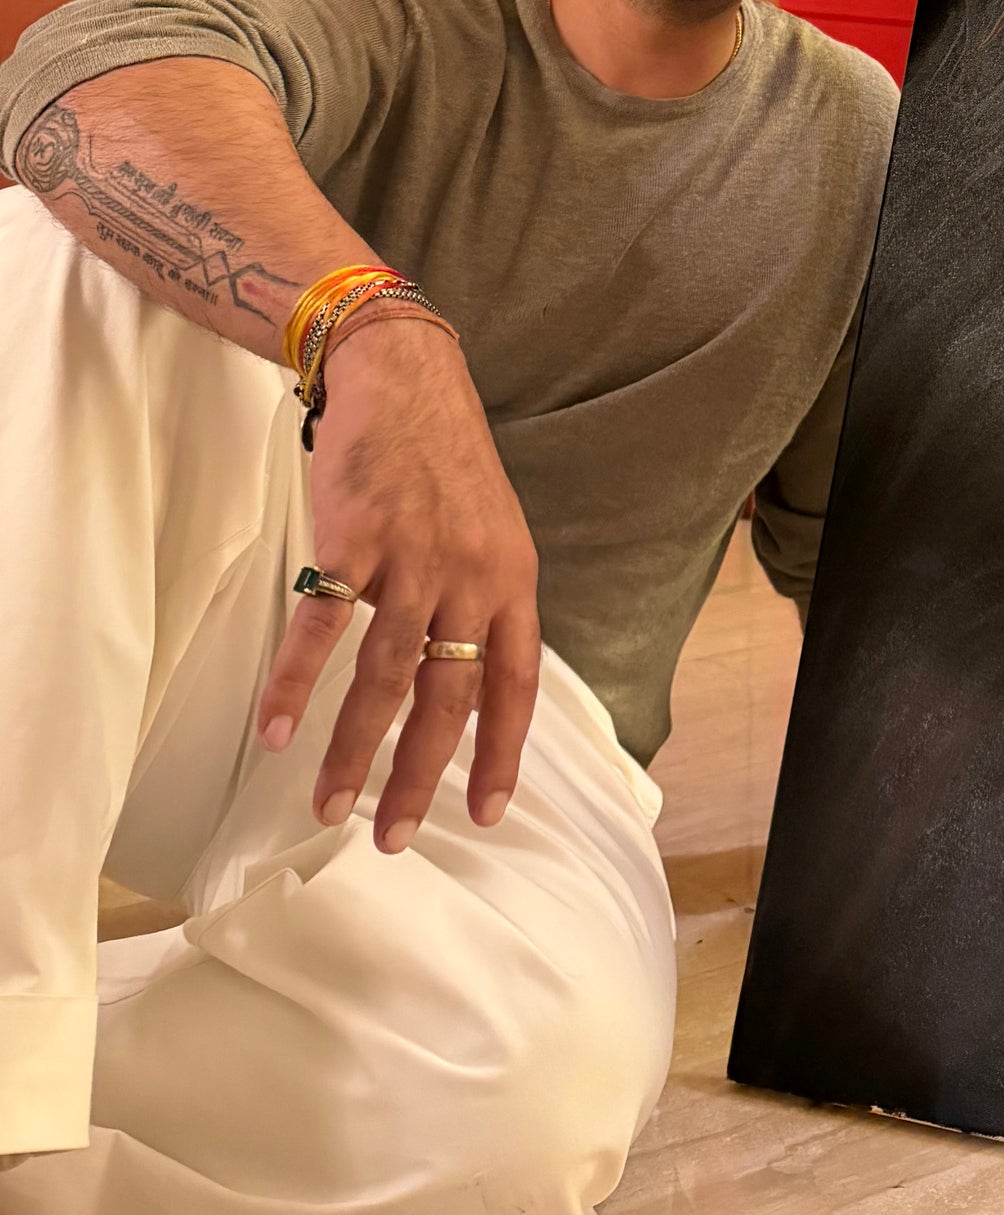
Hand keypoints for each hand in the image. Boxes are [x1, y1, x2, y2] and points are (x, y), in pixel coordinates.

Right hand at [255, 316, 541, 849]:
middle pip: (448, 699)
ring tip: (326, 806)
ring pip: (384, 678)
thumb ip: (482, 603)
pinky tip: (275, 730)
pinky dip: (295, 684)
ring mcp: (412, 559)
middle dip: (419, 778)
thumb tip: (466, 677)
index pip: (518, 685)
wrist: (404, 376)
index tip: (489, 812)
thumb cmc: (443, 459)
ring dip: (350, 750)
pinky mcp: (354, 540)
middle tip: (395, 838)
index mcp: (512, 581)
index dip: (504, 753)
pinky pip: (322, 629)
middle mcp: (470, 578)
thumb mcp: (491, 532)